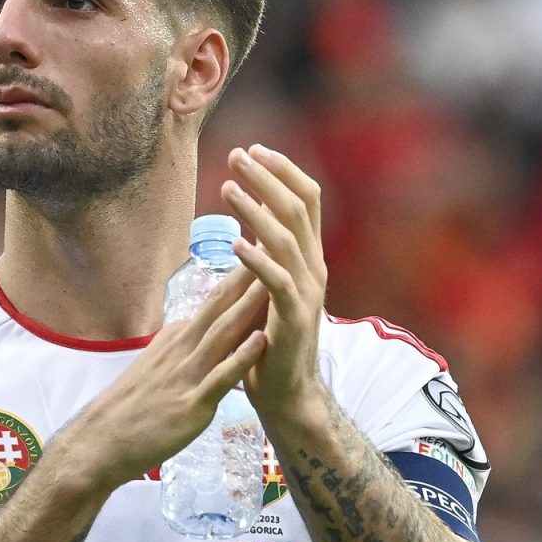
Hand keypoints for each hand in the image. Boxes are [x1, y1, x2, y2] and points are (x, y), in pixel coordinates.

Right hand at [60, 264, 268, 495]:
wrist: (102, 441)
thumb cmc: (131, 409)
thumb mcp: (157, 366)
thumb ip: (182, 349)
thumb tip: (200, 331)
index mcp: (176, 339)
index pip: (214, 302)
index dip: (240, 275)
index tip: (262, 248)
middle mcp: (182, 349)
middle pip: (219, 306)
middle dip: (249, 275)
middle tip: (273, 243)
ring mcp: (186, 375)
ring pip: (223, 333)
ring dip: (249, 305)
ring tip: (274, 278)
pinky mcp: (191, 403)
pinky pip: (221, 377)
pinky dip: (242, 356)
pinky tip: (262, 339)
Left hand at [222, 144, 328, 421]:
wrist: (286, 391)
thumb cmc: (271, 340)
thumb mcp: (271, 290)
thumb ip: (269, 258)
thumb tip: (253, 225)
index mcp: (308, 259)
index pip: (305, 201)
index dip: (282, 172)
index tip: (254, 149)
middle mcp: (313, 269)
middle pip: (298, 209)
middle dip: (268, 177)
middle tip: (237, 154)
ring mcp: (306, 293)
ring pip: (286, 239)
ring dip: (256, 210)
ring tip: (228, 187)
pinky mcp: (293, 318)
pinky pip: (276, 282)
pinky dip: (256, 260)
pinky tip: (235, 243)